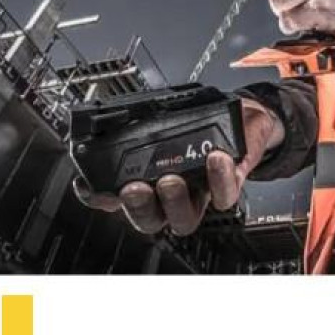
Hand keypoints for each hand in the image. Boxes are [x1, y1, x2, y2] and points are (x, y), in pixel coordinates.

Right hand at [72, 97, 282, 235]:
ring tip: (172, 178)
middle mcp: (171, 192)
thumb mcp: (167, 115)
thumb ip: (139, 122)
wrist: (245, 117)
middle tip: (134, 188)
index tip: (89, 185)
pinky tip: (214, 158)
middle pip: (148, 219)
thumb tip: (109, 120)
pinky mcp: (228, 185)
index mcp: (147, 176)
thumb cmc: (203, 118)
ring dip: (175, 202)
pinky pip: (223, 196)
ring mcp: (199, 193)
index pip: (114, 197)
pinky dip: (218, 179)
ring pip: (184, 219)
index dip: (98, 196)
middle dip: (138, 208)